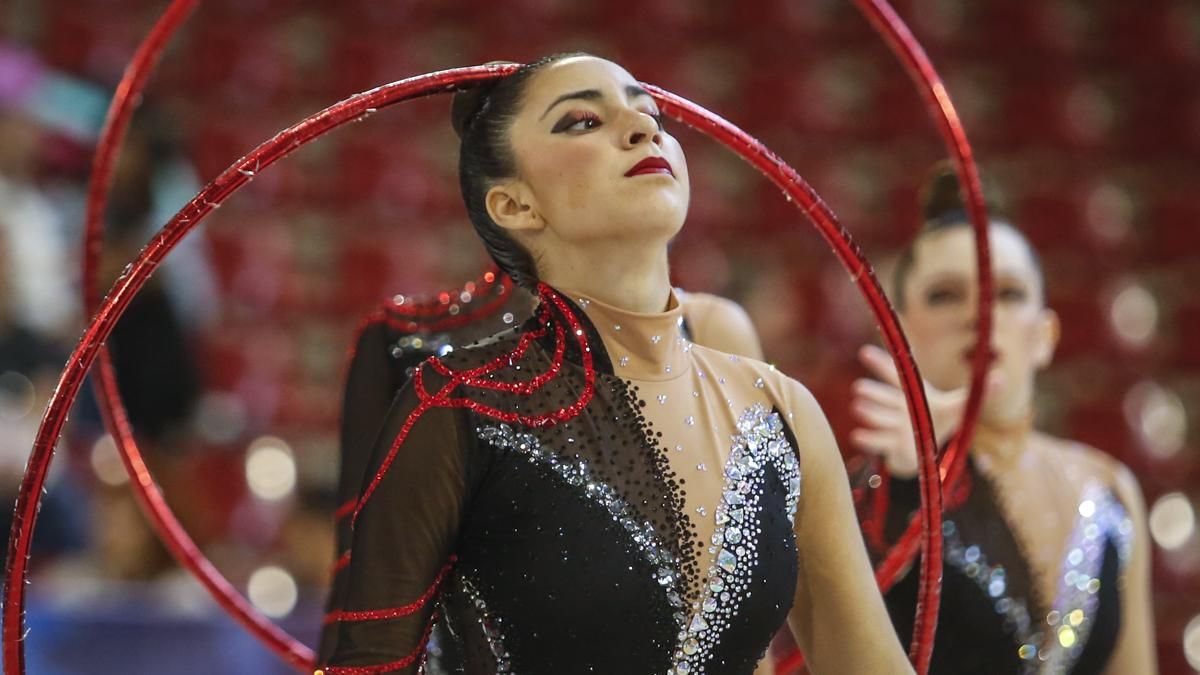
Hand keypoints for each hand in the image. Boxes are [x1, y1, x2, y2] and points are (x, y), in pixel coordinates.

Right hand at [849, 344, 1000, 478]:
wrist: (924, 450)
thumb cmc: (938, 422)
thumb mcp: (957, 407)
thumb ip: (977, 394)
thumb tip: (1002, 378)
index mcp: (913, 395)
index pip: (897, 376)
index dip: (881, 363)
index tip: (864, 352)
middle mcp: (898, 408)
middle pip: (885, 398)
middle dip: (873, 393)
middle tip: (859, 387)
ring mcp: (893, 426)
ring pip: (880, 417)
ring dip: (870, 413)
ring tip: (859, 407)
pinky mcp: (892, 447)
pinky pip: (879, 442)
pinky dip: (869, 440)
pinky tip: (858, 435)